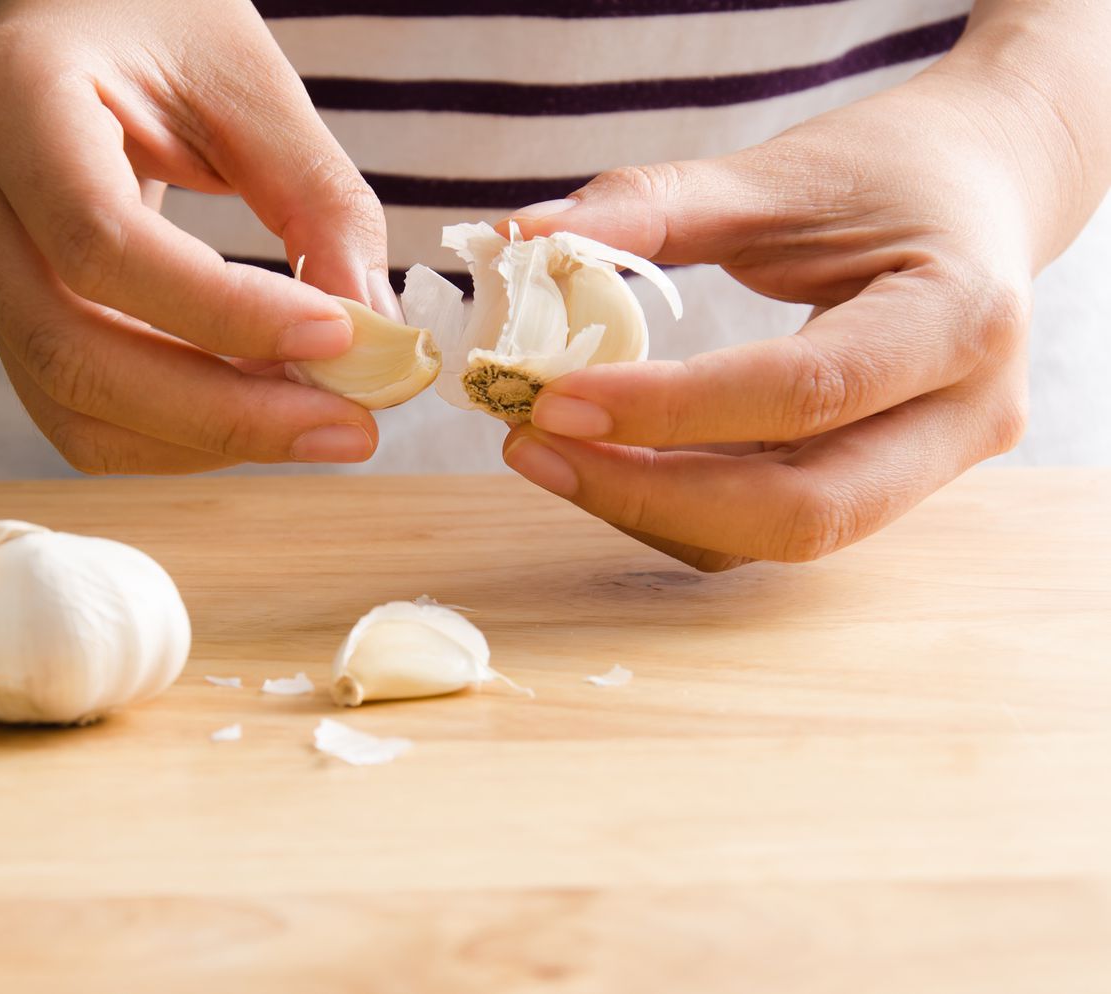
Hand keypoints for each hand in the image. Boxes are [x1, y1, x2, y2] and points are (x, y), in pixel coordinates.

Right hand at [0, 0, 394, 472]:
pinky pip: (81, 412)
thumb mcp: (248, 76)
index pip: (101, 243)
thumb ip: (316, 197)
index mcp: (13, 102)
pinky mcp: (7, 317)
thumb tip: (375, 333)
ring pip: (71, 406)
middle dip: (224, 415)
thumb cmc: (154, 22)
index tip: (341, 336)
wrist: (60, 19)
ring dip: (207, 437)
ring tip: (318, 421)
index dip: (224, 311)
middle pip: (70, 354)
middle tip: (351, 430)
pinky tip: (260, 410)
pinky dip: (180, 434)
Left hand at [500, 6, 1110, 570]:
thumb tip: (520, 237)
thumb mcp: (779, 173)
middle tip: (532, 446)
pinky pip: (770, 521)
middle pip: (802, 511)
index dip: (670, 411)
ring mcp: (932, 466)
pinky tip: (608, 457)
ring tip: (549, 449)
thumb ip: (651, 205)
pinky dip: (679, 501)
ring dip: (652, 507)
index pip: (804, 392)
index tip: (554, 400)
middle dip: (651, 494)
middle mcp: (964, 416)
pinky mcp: (884, 485)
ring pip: (779, 535)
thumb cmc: (892, 169)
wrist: (985, 188)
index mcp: (961, 318)